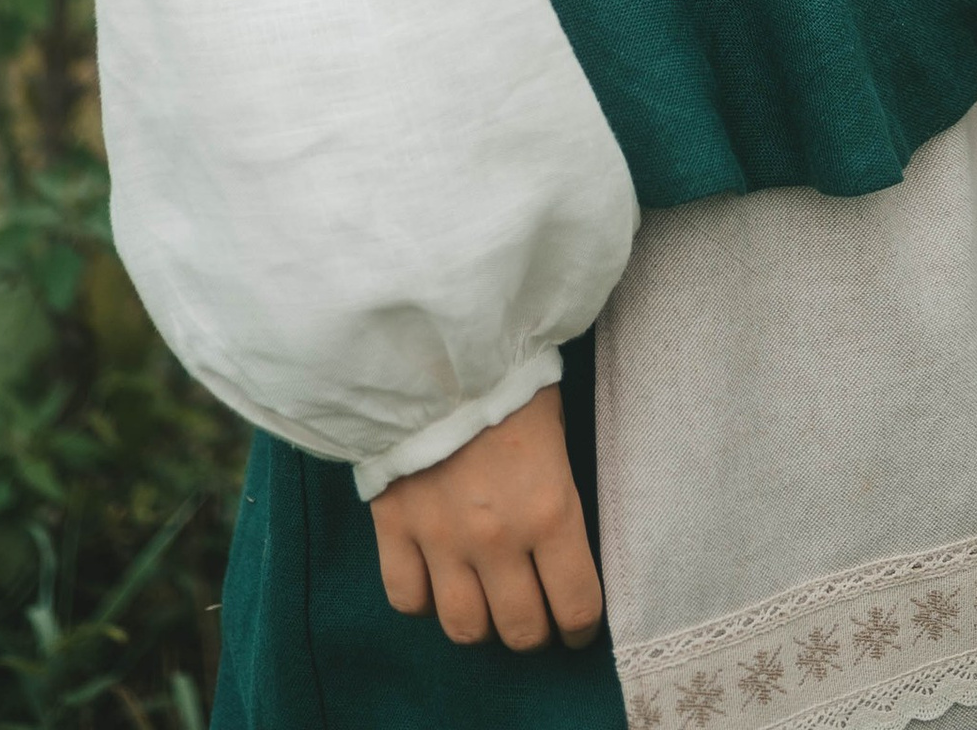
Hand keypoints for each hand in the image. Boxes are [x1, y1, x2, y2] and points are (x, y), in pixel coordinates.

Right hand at [371, 383, 602, 651]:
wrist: (435, 343)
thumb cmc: (511, 376)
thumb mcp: (557, 430)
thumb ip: (559, 491)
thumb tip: (565, 537)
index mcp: (550, 511)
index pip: (576, 605)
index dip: (581, 626)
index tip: (578, 624)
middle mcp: (498, 540)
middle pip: (520, 631)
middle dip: (535, 632)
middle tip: (535, 615)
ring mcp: (441, 541)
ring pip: (464, 628)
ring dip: (482, 625)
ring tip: (488, 604)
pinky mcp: (395, 529)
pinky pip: (407, 599)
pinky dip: (424, 601)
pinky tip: (436, 581)